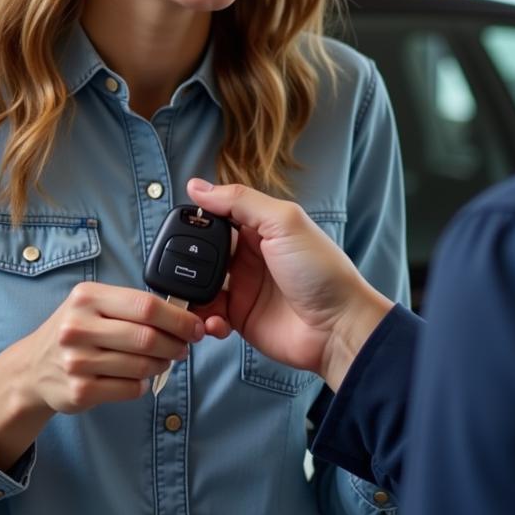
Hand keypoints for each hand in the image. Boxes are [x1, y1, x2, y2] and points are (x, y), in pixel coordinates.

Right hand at [0, 282, 202, 468]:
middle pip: (147, 338)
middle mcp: (78, 327)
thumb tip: (183, 318)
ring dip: (161, 365)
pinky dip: (142, 384)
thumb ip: (131, 306)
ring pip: (141, 366)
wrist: (32, 368)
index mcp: (87, 297)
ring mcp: (77, 361)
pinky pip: (129, 389)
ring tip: (161, 361)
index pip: (145, 306)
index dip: (178, 319)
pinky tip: (137, 377)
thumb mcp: (94, 305)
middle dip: (175, 345)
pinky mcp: (79, 391)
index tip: (196, 327)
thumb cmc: (75, 330)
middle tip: (183, 348)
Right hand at [185, 178, 392, 390]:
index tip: (178, 224)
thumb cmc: (321, 270)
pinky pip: (210, 314)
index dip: (198, 217)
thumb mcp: (284, 222)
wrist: (338, 328)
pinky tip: (214, 320)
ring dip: (191, 290)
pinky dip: (204, 318)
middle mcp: (248, 255)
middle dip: (187, 258)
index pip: (218, 214)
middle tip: (176, 266)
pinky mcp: (240, 317)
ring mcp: (243, 287)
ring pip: (201, 283)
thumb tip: (198, 186)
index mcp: (259, 227)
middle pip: (204, 250)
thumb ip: (240, 202)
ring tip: (189, 297)